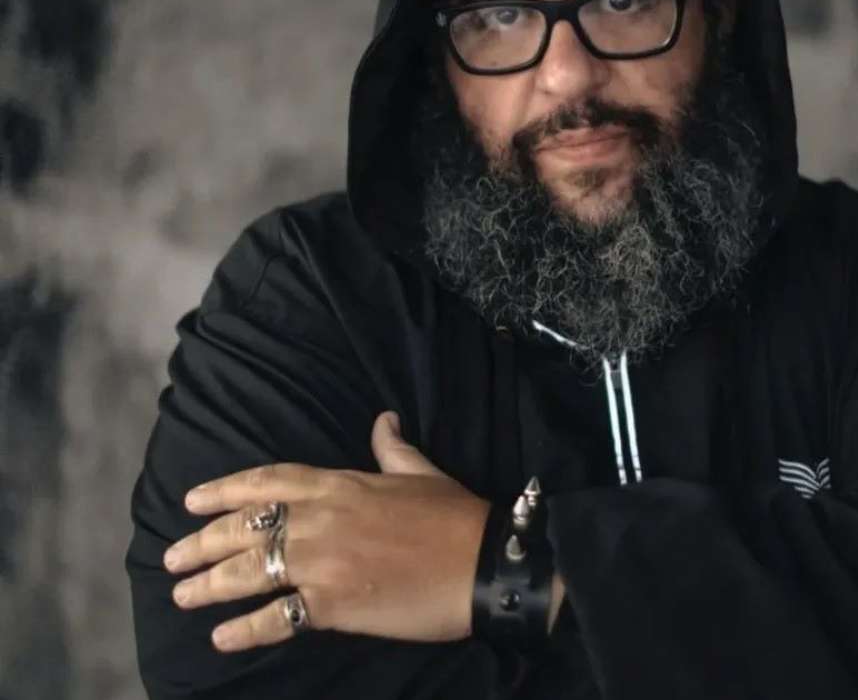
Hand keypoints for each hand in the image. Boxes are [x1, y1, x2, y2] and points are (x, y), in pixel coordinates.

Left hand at [163, 412, 490, 651]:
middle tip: (171, 557)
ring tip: (182, 596)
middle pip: (246, 526)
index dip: (225, 489)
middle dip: (203, 542)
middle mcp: (323, 519)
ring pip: (249, 570)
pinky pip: (277, 617)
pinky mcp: (335, 604)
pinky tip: (222, 639)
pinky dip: (246, 630)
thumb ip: (392, 448)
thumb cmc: (455, 516)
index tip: (191, 500)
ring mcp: (325, 562)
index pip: (268, 481)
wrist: (483, 561)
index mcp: (341, 483)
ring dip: (209, 584)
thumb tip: (384, 420)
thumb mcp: (421, 471)